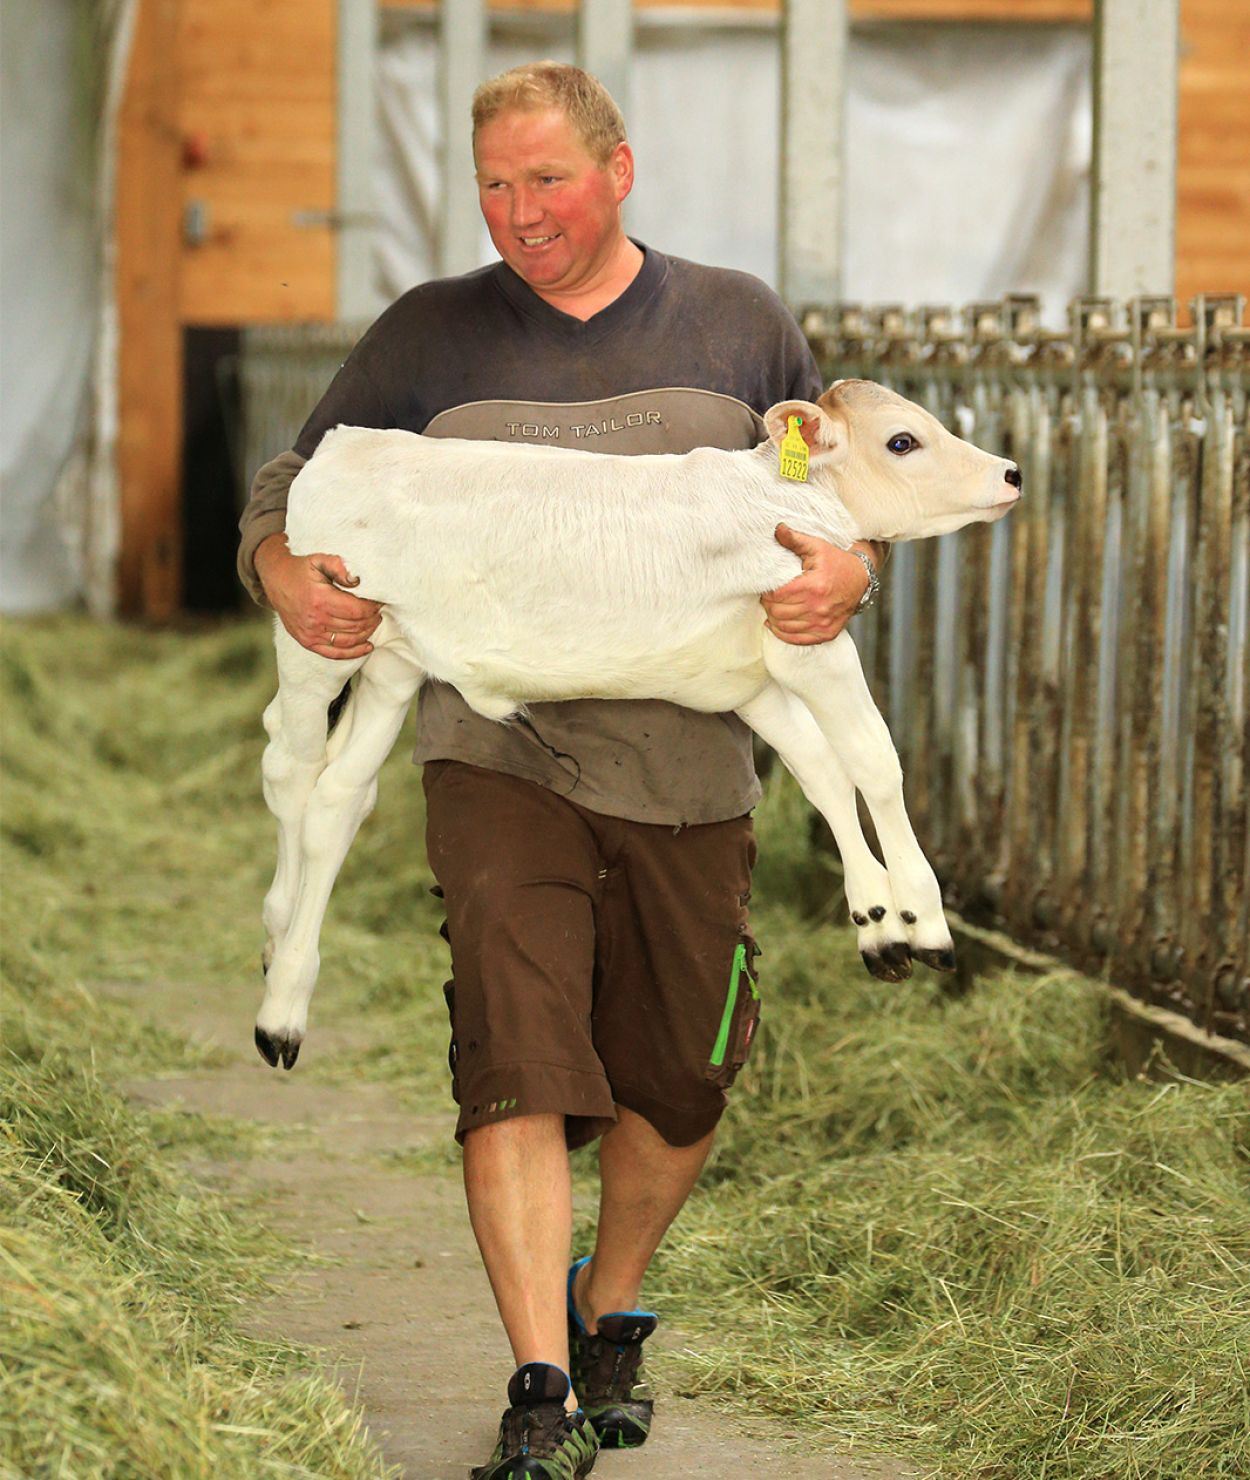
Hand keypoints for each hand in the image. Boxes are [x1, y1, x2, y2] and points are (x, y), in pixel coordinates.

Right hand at [255, 535, 381, 659]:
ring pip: (349, 641)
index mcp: (320, 599)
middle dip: (372, 619)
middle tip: (378, 611)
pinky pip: (335, 653)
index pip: (357, 611)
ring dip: (367, 633)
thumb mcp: (319, 560)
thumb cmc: (300, 569)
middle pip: (355, 627)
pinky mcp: (307, 642)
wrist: (275, 580)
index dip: (372, 608)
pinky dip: (354, 652)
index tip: (378, 602)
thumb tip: (357, 580)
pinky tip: (367, 646)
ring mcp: (311, 634)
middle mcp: (315, 620)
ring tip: (374, 623)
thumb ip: (339, 567)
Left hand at [761, 525, 874, 645]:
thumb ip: (795, 539)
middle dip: (768, 604)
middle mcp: (818, 607)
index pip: (777, 595)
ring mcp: (823, 623)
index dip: (766, 591)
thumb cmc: (836, 562)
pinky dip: (783, 633)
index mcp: (814, 586)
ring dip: (773, 618)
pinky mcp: (826, 633)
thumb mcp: (817, 547)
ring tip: (773, 608)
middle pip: (778, 611)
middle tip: (767, 597)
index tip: (765, 587)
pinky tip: (776, 624)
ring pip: (784, 626)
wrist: (861, 580)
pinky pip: (796, 639)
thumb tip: (777, 529)